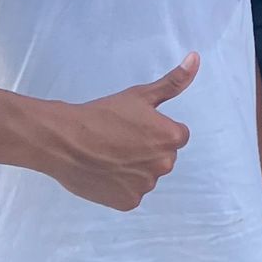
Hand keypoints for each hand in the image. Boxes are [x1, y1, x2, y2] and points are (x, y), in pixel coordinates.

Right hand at [40, 54, 198, 209]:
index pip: (177, 136)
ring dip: (135, 169)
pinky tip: (106, 171)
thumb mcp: (141, 95)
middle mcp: (164, 164)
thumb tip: (196, 59)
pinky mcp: (129, 202)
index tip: (135, 127)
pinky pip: (132, 193)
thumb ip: (174, 81)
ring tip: (110, 155)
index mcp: (172, 138)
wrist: (64, 140)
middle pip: (164, 157)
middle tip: (121, 140)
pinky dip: (121, 186)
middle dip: (148, 150)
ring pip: (147, 175)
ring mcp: (146, 185)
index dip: (155, 130)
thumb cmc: (102, 115)